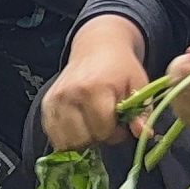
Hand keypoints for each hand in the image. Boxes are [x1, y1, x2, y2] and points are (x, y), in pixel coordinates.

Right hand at [39, 16, 149, 150]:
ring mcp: (55, 100)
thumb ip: (142, 111)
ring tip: (92, 125)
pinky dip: (67, 136)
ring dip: (82, 139)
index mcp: (94, 88)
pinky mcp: (46, 104)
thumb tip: (143, 134)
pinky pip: (53, 134)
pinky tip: (79, 125)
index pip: (102, 129)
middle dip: (98, 137)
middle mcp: (70, 94)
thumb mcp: (139, 85)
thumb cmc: (120, 67)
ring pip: (66, 140)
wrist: (96, 48)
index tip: (121, 123)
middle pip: (83, 138)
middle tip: (107, 124)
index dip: (116, 132)